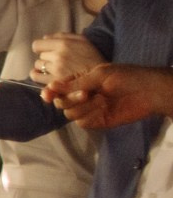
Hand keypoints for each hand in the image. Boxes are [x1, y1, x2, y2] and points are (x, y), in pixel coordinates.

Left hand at [31, 32, 100, 84]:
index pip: (37, 45)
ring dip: (44, 67)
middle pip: (40, 56)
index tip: (47, 51)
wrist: (101, 78)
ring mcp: (56, 69)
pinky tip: (45, 76)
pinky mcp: (54, 82)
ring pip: (38, 65)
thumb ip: (63, 36)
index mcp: (64, 44)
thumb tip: (44, 37)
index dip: (41, 48)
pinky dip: (38, 76)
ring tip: (55, 70)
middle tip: (59, 62)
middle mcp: (58, 56)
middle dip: (47, 58)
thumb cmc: (92, 58)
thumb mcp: (83, 41)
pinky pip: (35, 76)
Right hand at [46, 64, 172, 129]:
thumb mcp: (98, 75)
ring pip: (69, 113)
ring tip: (102, 100)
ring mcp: (89, 109)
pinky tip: (105, 109)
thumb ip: (74, 83)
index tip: (47, 95)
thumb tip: (50, 86)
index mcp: (80, 81)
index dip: (50, 92)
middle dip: (70, 99)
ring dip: (84, 107)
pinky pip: (82, 123)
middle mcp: (82, 95)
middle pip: (60, 102)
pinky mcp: (97, 121)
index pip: (58, 88)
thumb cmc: (126, 76)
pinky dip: (91, 116)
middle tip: (86, 94)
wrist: (149, 92)